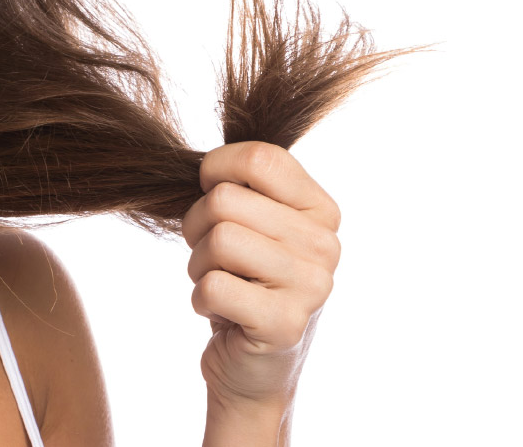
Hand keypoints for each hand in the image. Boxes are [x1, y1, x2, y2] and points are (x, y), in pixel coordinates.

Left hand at [183, 141, 341, 409]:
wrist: (251, 364)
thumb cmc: (243, 280)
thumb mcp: (252, 223)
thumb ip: (242, 185)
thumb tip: (206, 163)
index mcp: (321, 209)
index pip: (261, 158)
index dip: (216, 169)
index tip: (210, 192)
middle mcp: (325, 245)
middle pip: (226, 199)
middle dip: (197, 225)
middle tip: (211, 253)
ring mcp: (311, 286)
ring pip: (218, 240)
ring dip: (199, 264)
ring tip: (218, 281)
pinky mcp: (285, 323)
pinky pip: (213, 286)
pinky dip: (201, 298)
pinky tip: (221, 311)